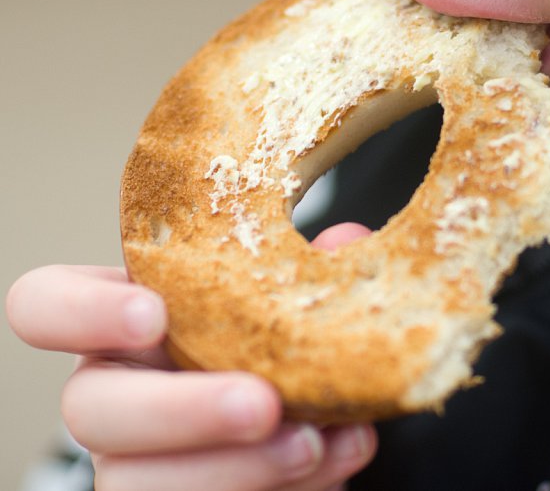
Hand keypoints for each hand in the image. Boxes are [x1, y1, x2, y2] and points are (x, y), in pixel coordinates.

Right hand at [6, 223, 377, 490]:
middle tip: (262, 404)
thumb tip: (346, 240)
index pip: (46, 305)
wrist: (310, 426)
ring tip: (314, 445)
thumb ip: (306, 272)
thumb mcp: (287, 303)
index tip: (151, 314)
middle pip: (90, 410)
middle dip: (178, 410)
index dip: (80, 311)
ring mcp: (136, 463)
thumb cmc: (276, 347)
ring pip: (138, 481)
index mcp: (127, 323)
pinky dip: (281, 490)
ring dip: (235, 467)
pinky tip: (336, 458)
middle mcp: (116, 394)